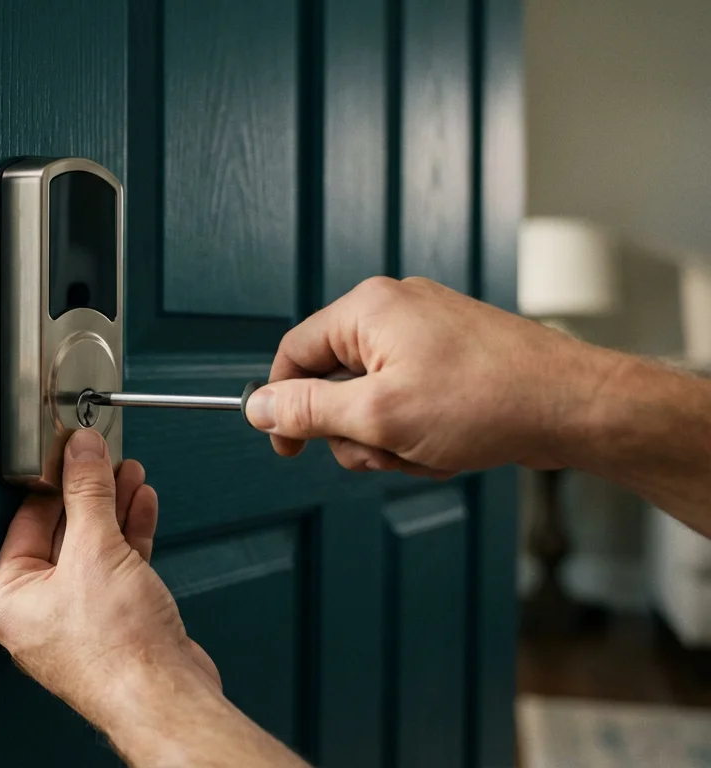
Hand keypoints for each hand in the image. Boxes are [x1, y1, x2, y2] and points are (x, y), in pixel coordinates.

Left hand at [0, 429, 218, 728]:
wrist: (165, 696)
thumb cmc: (117, 652)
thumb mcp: (95, 550)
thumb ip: (87, 493)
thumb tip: (81, 453)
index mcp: (9, 600)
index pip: (25, 522)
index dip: (54, 482)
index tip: (72, 453)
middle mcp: (37, 613)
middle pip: (61, 533)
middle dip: (89, 493)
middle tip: (102, 459)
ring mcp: (77, 619)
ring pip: (92, 549)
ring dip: (113, 508)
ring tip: (128, 473)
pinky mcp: (114, 623)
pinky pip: (116, 568)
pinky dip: (129, 536)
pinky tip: (141, 506)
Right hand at [243, 276, 615, 476]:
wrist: (576, 406)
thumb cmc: (488, 401)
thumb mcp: (379, 416)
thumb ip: (308, 410)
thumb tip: (257, 406)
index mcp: (368, 309)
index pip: (294, 354)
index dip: (283, 406)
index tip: (288, 449)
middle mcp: (395, 309)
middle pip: (333, 382)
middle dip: (355, 431)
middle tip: (387, 450)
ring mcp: (426, 331)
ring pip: (372, 399)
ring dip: (389, 438)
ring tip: (427, 449)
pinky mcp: (452, 355)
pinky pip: (407, 398)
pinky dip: (417, 430)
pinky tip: (449, 444)